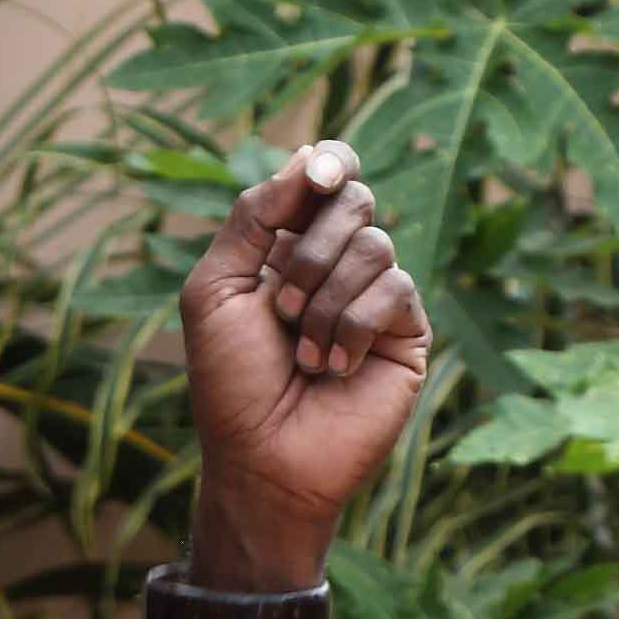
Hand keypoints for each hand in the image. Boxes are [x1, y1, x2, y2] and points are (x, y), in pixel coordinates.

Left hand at [179, 147, 431, 582]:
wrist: (261, 461)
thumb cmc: (230, 384)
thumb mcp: (214, 290)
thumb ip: (252, 217)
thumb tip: (308, 157)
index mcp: (290, 244)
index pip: (328, 174)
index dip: (329, 164)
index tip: (316, 179)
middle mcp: (337, 263)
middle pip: (354, 198)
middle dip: (310, 252)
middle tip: (281, 309)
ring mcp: (375, 296)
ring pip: (373, 244)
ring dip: (323, 303)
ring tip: (303, 357)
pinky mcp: (405, 332)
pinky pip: (395, 288)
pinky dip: (352, 327)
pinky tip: (334, 369)